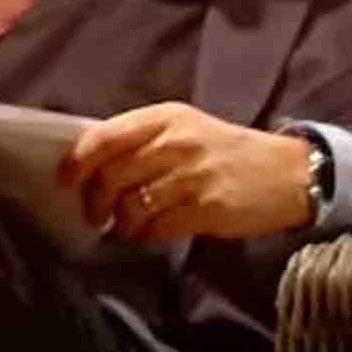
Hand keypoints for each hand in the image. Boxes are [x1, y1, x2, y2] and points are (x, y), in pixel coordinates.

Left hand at [63, 104, 317, 245]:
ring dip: (121, 222)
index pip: (104, 137)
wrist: (287, 173)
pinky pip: (157, 228)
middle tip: (95, 215)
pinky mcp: (207, 208)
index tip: (65, 181)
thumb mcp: (185, 129)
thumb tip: (91, 165)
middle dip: (95, 202)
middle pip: (111, 176)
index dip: (77, 162)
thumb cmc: (225, 151)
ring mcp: (193, 176)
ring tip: (125, 225)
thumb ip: (142, 140)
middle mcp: (176, 142)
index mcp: (165, 117)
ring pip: (131, 206)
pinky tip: (152, 232)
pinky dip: (146, 234)